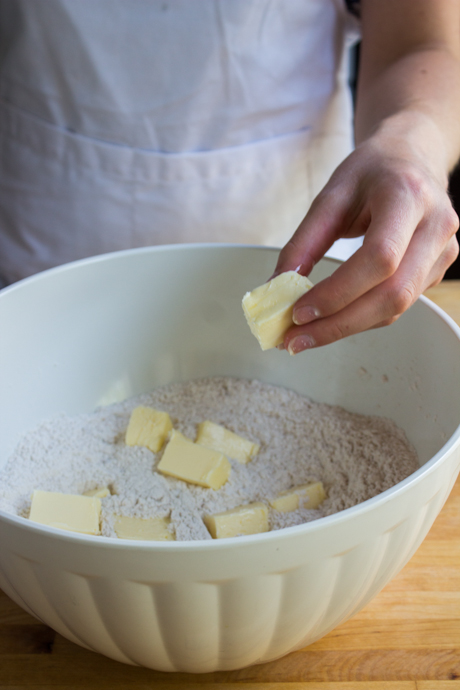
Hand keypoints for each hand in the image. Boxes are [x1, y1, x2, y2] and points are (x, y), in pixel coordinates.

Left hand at [273, 135, 458, 353]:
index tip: (299, 312)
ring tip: (305, 335)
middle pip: (392, 294)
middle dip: (338, 324)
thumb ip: (305, 240)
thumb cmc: (373, 171)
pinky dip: (361, 318)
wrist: (413, 156)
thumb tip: (277, 287)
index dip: (338, 292)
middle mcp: (436, 226)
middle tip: (294, 339)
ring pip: (397, 308)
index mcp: (407, 197)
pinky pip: (398, 306)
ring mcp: (443, 251)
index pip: (379, 257)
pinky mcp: (438, 270)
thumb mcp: (332, 193)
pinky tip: (332, 319)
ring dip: (347, 327)